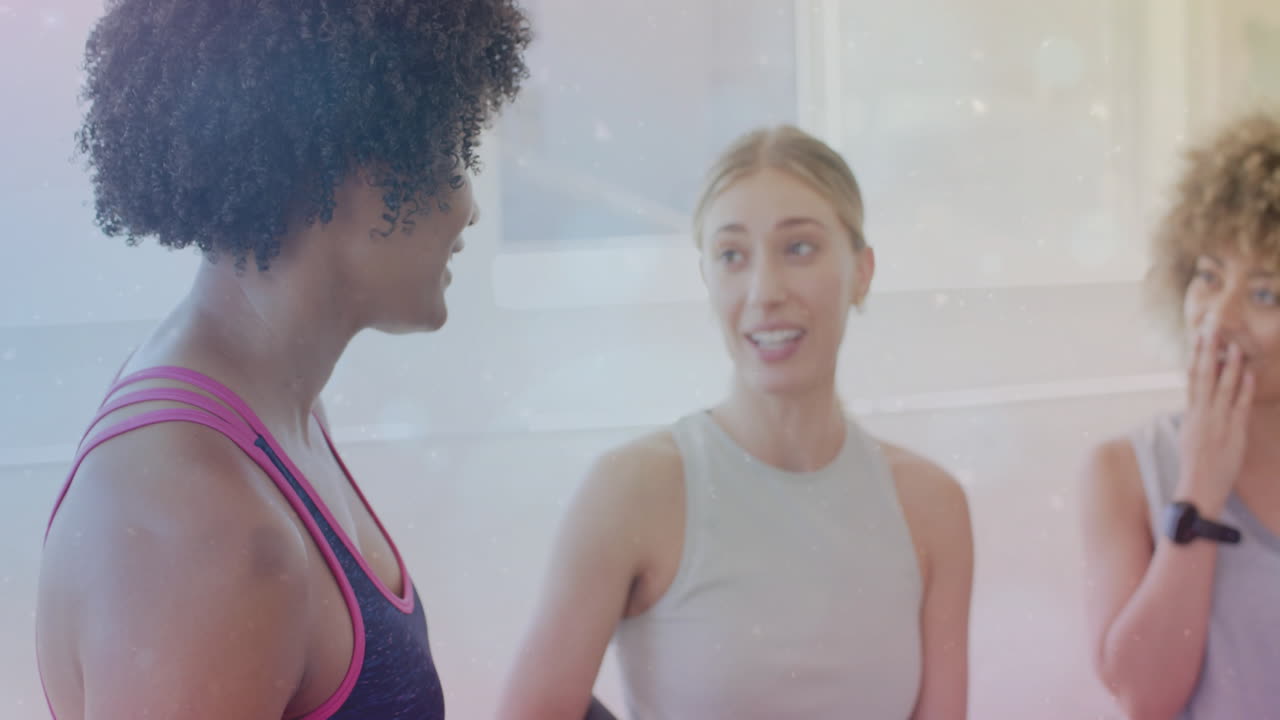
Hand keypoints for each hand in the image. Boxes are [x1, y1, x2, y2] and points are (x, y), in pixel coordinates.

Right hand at [1177, 329, 1253, 515]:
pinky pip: (1239, 405)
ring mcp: (1217, 421)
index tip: (1197, 337)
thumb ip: (1197, 417)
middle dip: (1208, 351)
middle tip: (1211, 329)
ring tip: (1235, 346)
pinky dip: (1243, 388)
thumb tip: (1200, 402)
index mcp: (1191, 413)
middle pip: (1204, 376)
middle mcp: (1202, 413)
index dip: (1195, 356)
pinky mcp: (1233, 432)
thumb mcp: (1190, 437)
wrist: (1198, 488)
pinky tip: (1247, 374)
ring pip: (1223, 387)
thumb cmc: (1195, 466)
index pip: (1192, 378)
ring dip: (1229, 365)